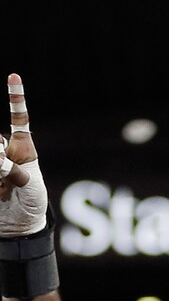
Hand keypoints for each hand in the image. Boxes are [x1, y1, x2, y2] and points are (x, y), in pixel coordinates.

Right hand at [0, 74, 48, 233]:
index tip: (13, 75)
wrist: (20, 225)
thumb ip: (14, 170)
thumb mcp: (31, 185)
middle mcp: (4, 150)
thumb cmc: (32, 202)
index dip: (16, 97)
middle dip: (0, 160)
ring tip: (3, 191)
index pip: (19, 117)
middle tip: (6, 176)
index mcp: (23, 147)